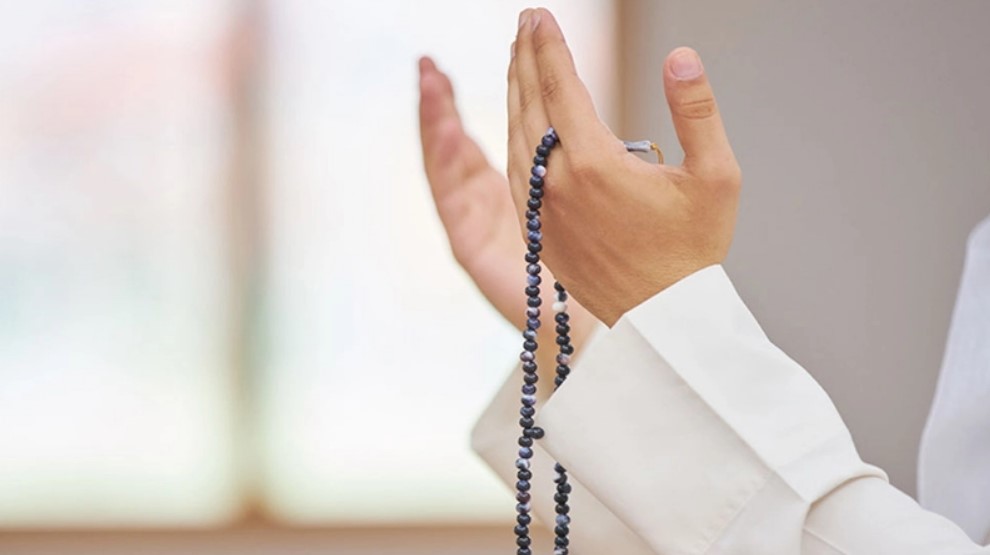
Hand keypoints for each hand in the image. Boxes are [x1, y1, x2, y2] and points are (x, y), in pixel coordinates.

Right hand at [417, 56, 597, 345]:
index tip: (463, 66)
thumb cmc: (616, 258)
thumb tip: (598, 105)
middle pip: (458, 143)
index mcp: (523, 187)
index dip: (478, 96)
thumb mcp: (603, 187)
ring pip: (448, 166)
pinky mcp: (473, 250)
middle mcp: (496, 204)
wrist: (613, 323)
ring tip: (429, 80)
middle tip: (428, 63)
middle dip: (440, 102)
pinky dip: (443, 164)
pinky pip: (451, 203)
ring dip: (436, 122)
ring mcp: (480, 226)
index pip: (495, 130)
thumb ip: (588, 149)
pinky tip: (446, 129)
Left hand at [508, 9, 741, 325]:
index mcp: (594, 163)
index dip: (548, 46)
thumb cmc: (695, 251)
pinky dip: (514, 136)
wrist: (664, 321)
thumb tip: (680, 56)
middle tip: (524, 25)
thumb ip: (697, 110)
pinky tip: (519, 121)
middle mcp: (557, 184)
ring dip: (515, 94)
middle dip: (525, 59)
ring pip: (516, 138)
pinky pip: (516, 173)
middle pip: (530, 106)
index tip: (538, 15)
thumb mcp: (716, 176)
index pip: (560, 87)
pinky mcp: (539, 232)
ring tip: (518, 60)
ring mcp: (542, 210)